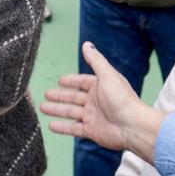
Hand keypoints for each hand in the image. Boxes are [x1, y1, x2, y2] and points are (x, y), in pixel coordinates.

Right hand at [39, 42, 164, 162]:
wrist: (132, 126)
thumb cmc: (122, 99)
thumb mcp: (107, 75)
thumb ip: (95, 60)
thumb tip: (86, 44)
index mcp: (100, 87)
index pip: (82, 82)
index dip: (71, 81)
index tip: (60, 80)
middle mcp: (95, 101)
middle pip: (73, 97)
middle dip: (59, 96)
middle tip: (46, 94)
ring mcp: (93, 116)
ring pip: (70, 112)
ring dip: (57, 110)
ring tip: (42, 108)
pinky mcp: (91, 131)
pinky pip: (73, 128)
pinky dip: (62, 127)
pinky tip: (51, 125)